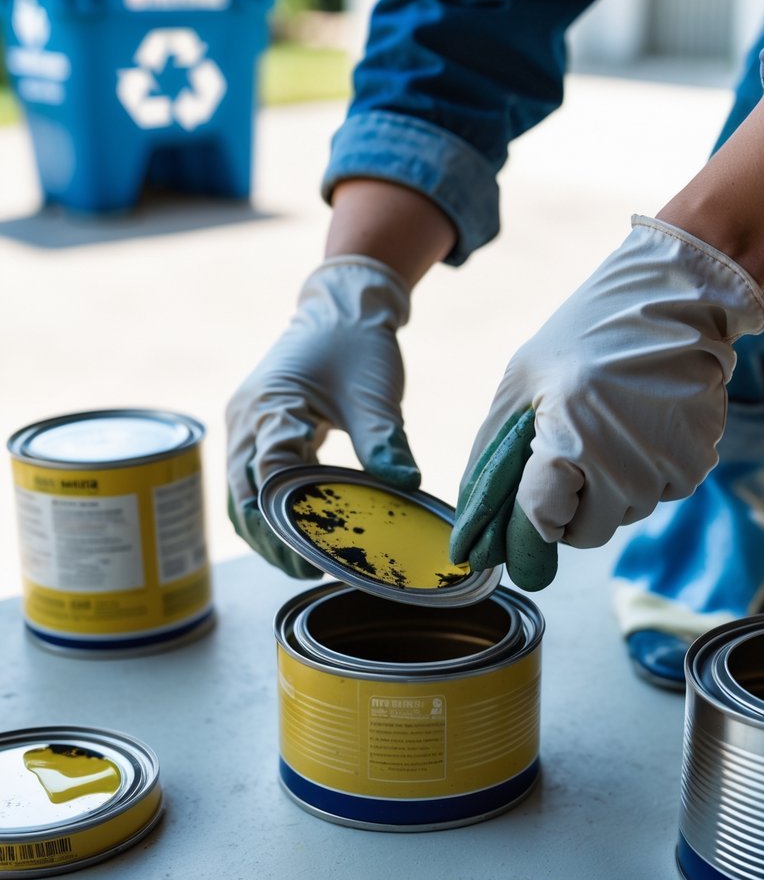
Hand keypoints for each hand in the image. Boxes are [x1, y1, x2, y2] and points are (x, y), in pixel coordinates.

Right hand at [226, 255, 419, 572]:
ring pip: (241, 495)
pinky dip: (269, 512)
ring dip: (266, 531)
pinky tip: (302, 532)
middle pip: (243, 496)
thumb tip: (407, 484)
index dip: (285, 518)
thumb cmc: (357, 345)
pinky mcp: (258, 432)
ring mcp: (247, 426)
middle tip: (308, 571)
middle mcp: (247, 420)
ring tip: (305, 564)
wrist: (341, 309)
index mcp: (271, 407)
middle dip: (271, 538)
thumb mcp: (375, 394)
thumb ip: (386, 440)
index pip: (267, 475)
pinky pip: (252, 482)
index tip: (313, 552)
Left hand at [449, 216, 763, 590]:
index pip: (544, 522)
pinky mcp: (698, 461)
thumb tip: (473, 525)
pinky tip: (644, 423)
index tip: (530, 508)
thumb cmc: (585, 336)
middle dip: (572, 504)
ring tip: (612, 425)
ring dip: (612, 487)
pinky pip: (660, 493)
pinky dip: (648, 471)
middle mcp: (622, 463)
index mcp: (569, 438)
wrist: (672, 299)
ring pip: (625, 514)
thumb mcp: (520, 383)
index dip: (532, 521)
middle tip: (572, 451)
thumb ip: (492, 456)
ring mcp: (666, 465)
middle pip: (587, 532)